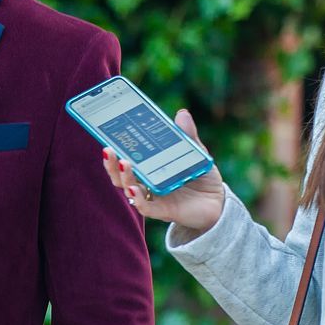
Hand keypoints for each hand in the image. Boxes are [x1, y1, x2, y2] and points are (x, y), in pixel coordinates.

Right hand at [101, 109, 225, 232]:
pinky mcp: (163, 210)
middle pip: (120, 175)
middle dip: (112, 163)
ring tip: (124, 162)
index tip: (107, 135)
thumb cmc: (201, 178)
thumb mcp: (196, 154)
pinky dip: (137, 199)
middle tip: (108, 149)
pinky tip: (133, 189)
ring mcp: (154, 197)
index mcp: (150, 168)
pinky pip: (145, 207)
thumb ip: (187, 137)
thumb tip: (182, 114)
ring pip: (129, 189)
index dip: (115, 149)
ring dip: (123, 176)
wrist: (217, 203)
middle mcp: (147, 183)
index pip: (127, 158)